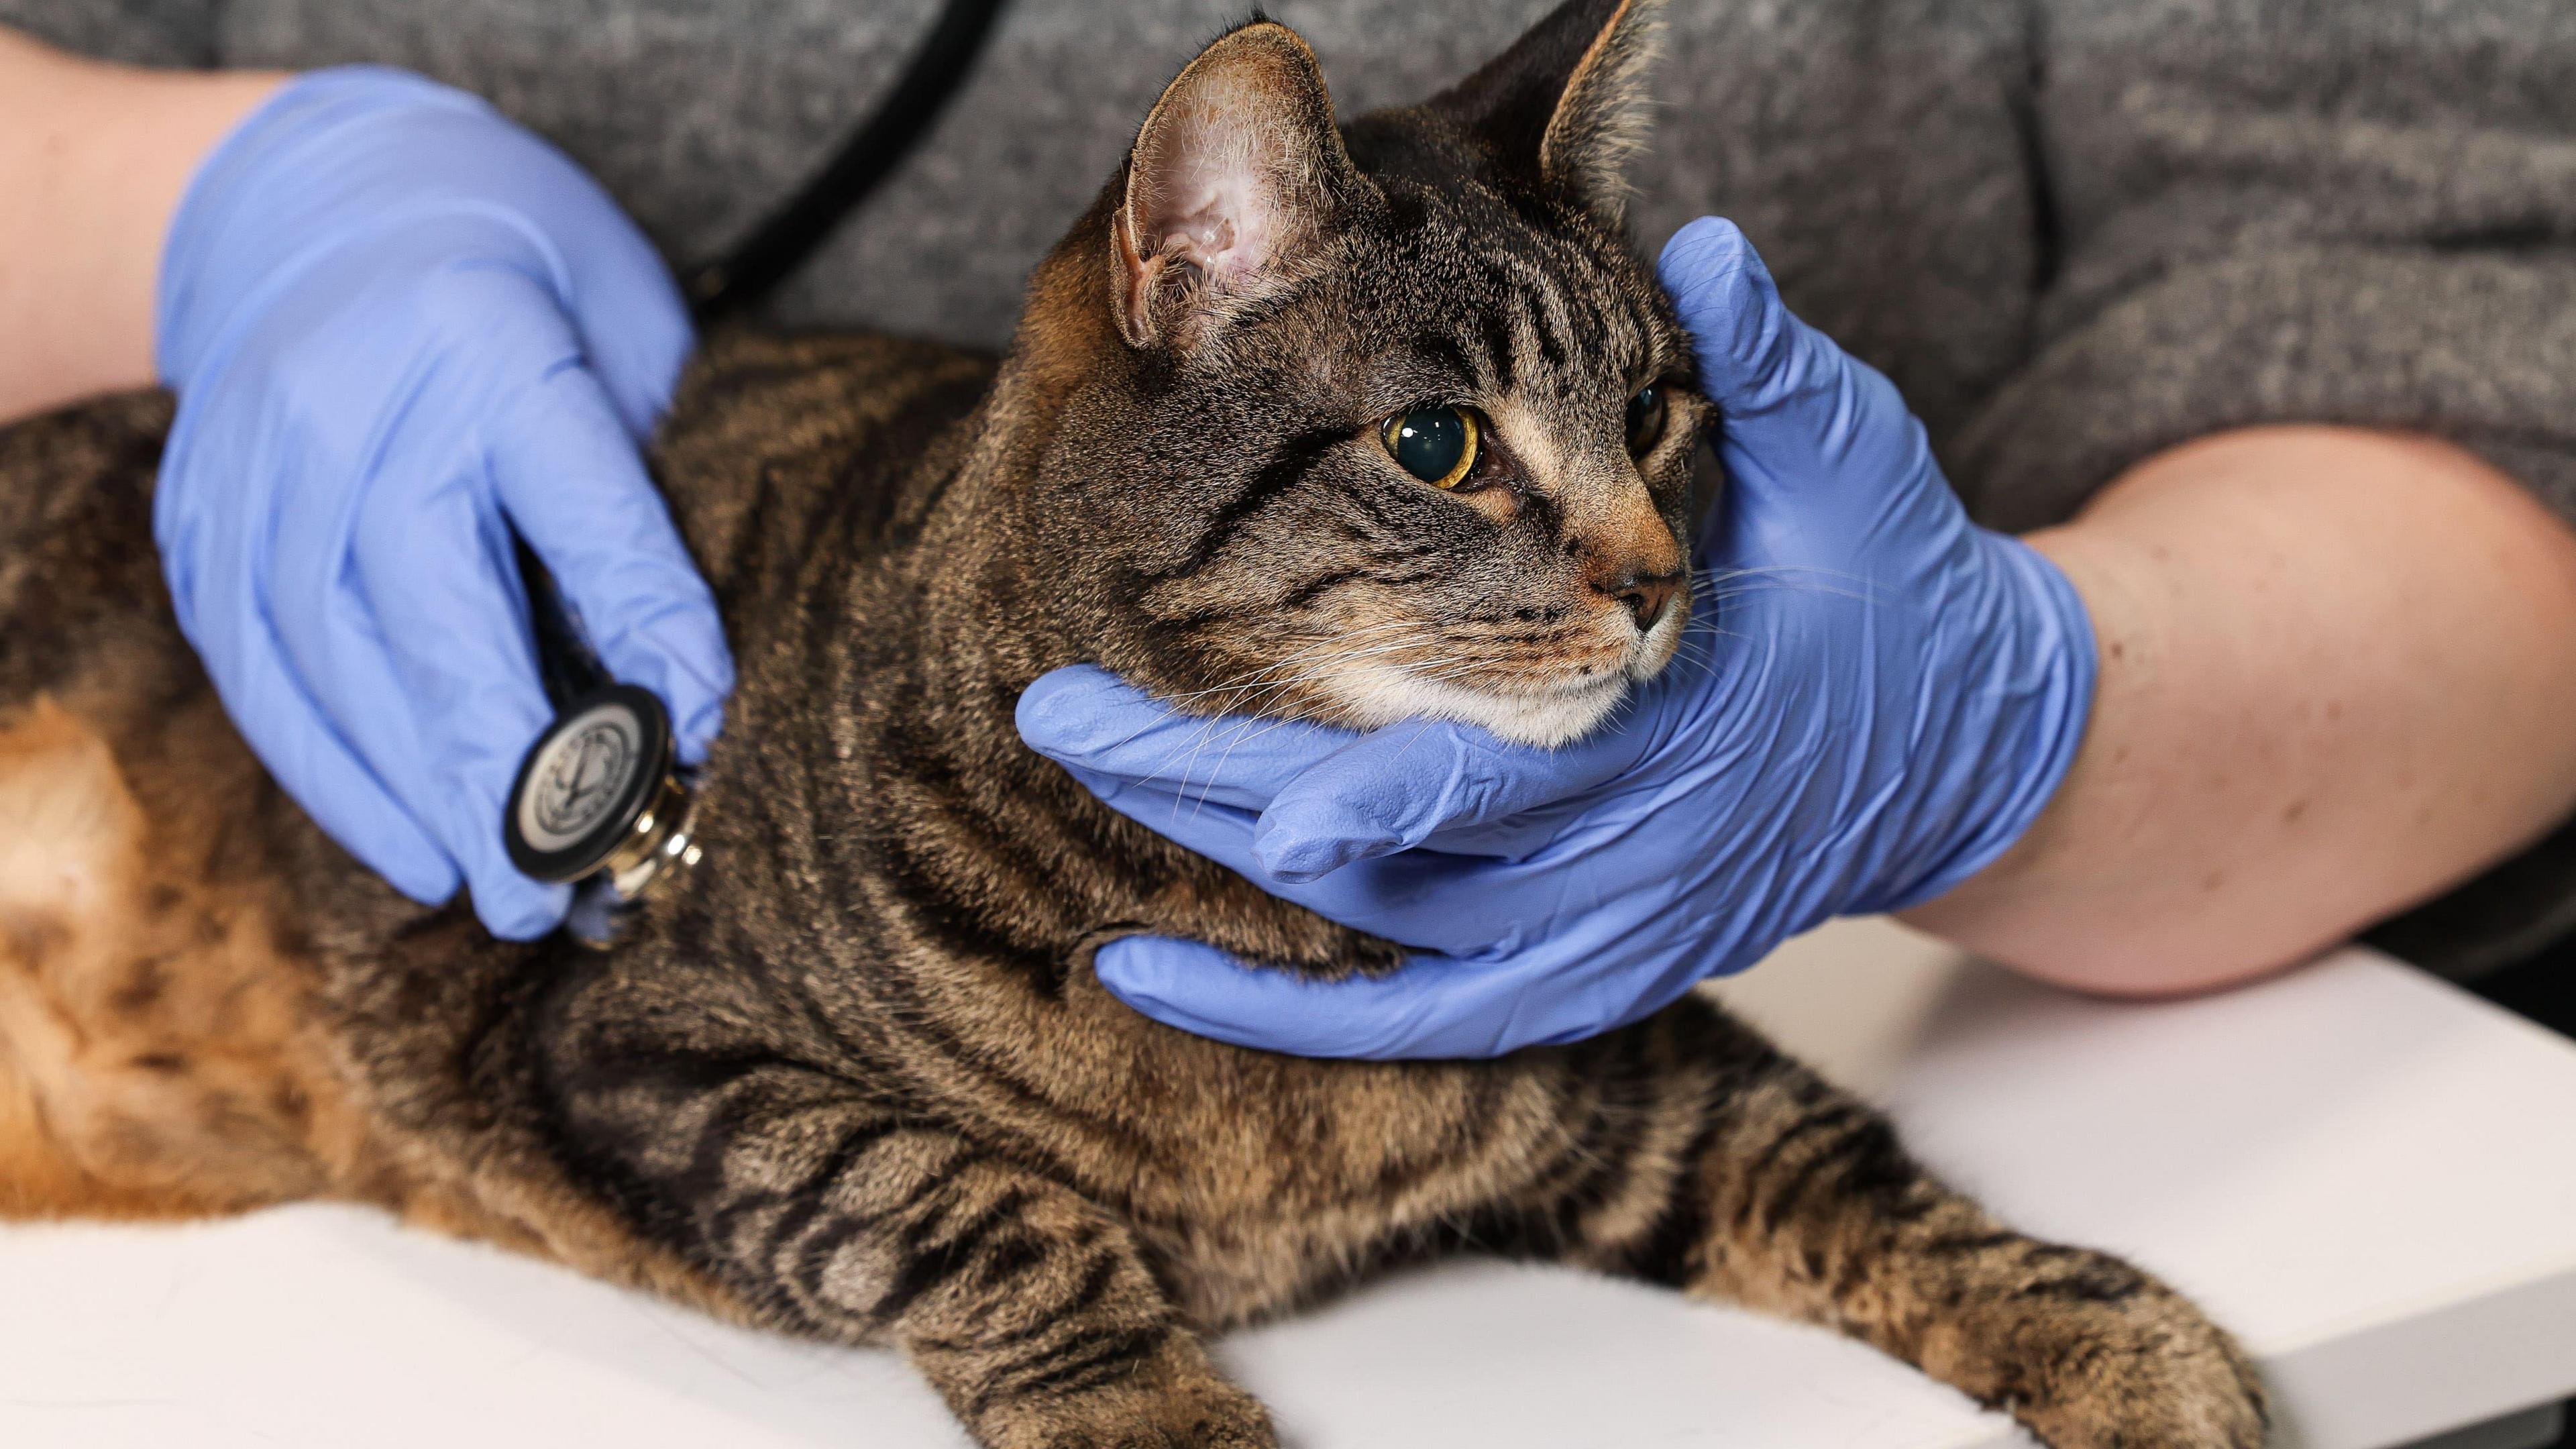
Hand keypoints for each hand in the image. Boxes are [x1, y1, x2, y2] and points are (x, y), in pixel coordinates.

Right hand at [154, 68, 730, 937]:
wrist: (298, 194)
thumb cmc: (504, 262)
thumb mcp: (614, 318)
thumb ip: (642, 468)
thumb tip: (683, 658)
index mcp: (482, 340)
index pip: (579, 510)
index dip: (647, 630)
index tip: (698, 735)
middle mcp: (351, 407)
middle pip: (432, 611)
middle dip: (505, 768)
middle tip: (565, 888)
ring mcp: (256, 469)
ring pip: (332, 664)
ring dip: (417, 798)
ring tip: (499, 892)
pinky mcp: (201, 522)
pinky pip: (261, 672)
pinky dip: (333, 773)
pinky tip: (409, 844)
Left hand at [1016, 218, 2094, 1056]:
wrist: (1955, 748)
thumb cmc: (1884, 588)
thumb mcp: (1848, 459)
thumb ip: (1766, 364)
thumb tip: (1700, 248)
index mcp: (1676, 737)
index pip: (1498, 782)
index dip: (1367, 795)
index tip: (1244, 792)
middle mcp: (1624, 865)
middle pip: (1388, 855)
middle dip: (1213, 784)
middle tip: (1061, 714)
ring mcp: (1595, 943)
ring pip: (1370, 933)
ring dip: (1215, 863)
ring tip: (1081, 771)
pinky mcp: (1573, 982)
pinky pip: (1404, 1024)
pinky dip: (1270, 1013)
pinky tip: (1141, 971)